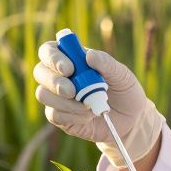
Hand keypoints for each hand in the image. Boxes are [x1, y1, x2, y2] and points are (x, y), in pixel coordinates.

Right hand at [33, 42, 164, 166]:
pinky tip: (87, 116)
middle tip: (72, 91)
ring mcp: (57, 97)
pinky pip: (53, 115)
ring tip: (90, 106)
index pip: (49, 50)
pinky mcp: (59, 116)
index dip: (53, 57)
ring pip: (43, 94)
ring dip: (65, 102)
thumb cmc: (125, 91)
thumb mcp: (122, 75)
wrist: (131, 119)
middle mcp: (60, 75)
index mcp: (72, 58)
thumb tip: (89, 55)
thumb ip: (106, 64)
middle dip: (54, 81)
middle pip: (40, 72)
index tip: (69, 68)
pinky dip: (71, 116)